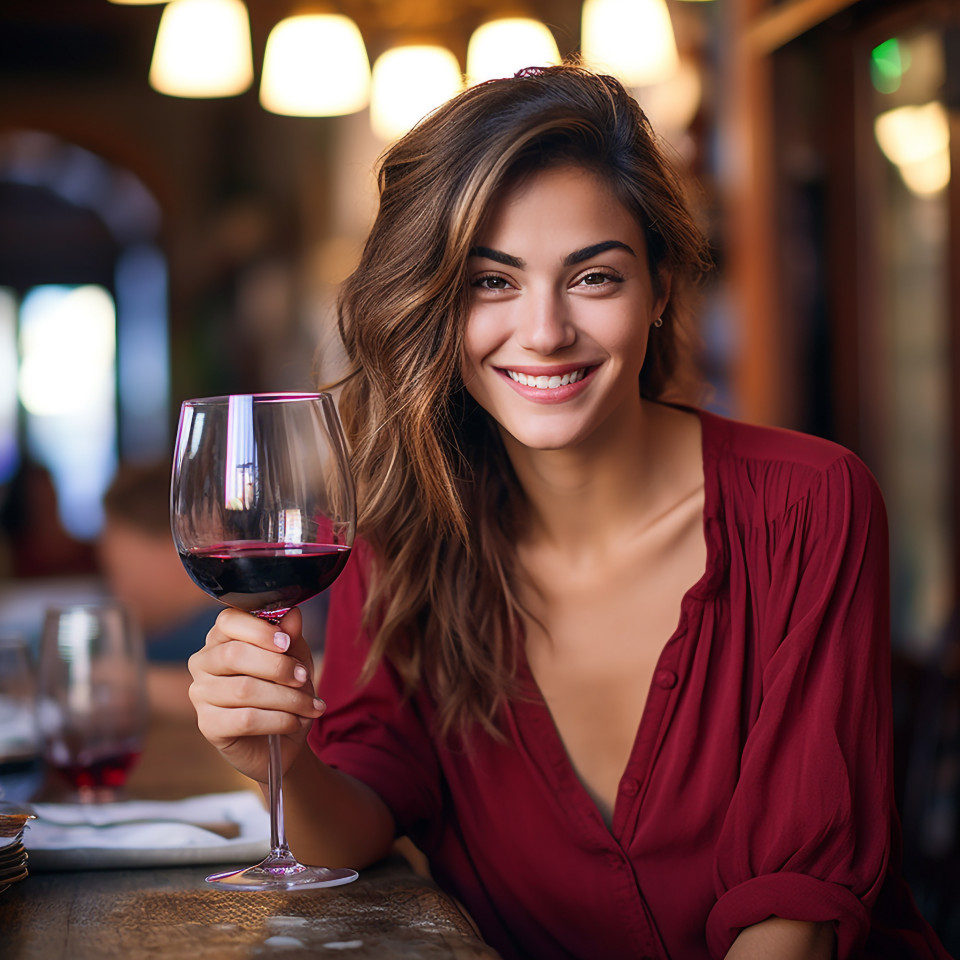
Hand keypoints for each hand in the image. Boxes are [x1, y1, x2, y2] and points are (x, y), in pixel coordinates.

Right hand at [187, 607, 324, 782]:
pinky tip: (295, 721)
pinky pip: (246, 719)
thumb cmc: (283, 689)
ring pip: (244, 689)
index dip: (259, 630)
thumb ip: (290, 636)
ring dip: (287, 698)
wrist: (282, 738)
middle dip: (278, 666)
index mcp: (221, 638)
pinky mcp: (208, 725)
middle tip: (303, 677)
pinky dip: (279, 719)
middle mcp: (203, 662)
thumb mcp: (294, 657)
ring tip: (310, 705)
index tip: (287, 643)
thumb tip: (292, 613)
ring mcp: (201, 694)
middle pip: (234, 654)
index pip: (229, 620)